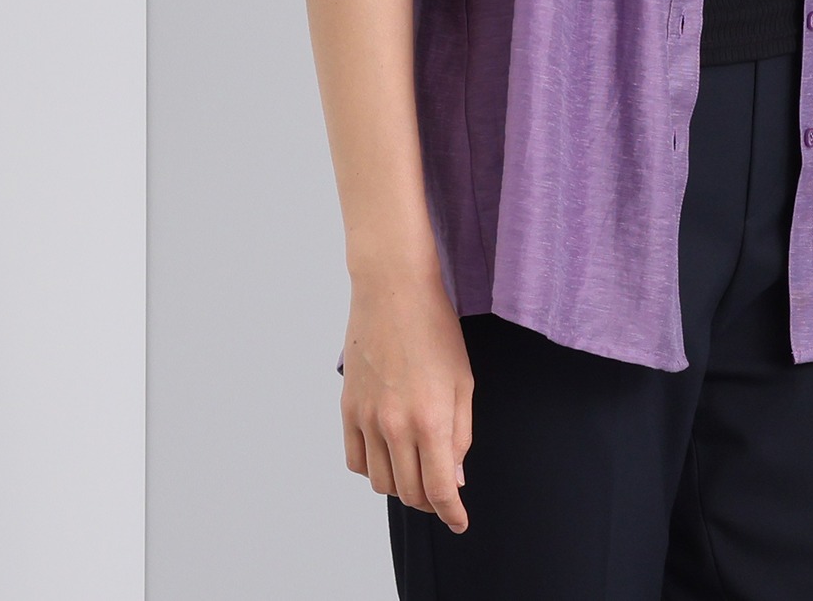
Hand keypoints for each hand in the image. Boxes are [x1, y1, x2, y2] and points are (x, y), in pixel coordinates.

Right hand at [339, 264, 474, 532]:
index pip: (440, 489)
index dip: (452, 513)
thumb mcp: (464, 380)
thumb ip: (461, 433)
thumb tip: (455, 478)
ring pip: (380, 481)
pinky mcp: (347, 407)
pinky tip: (387, 455)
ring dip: (401, 486)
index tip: (459, 521)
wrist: (394, 290)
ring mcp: (367, 418)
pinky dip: (371, 468)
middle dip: (430, 501)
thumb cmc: (436, 328)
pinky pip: (355, 459)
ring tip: (416, 468)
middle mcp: (395, 425)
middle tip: (442, 491)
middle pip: (409, 492)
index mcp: (432, 419)